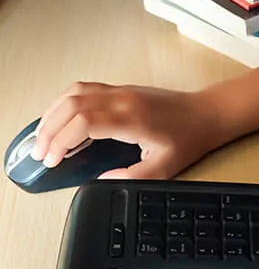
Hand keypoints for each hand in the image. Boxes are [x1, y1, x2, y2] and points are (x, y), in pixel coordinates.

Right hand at [31, 82, 224, 178]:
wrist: (207, 113)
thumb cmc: (189, 137)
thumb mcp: (163, 167)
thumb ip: (130, 177)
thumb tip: (101, 180)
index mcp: (132, 118)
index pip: (83, 122)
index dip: (61, 141)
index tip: (52, 160)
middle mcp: (123, 99)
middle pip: (71, 105)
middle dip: (49, 130)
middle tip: (40, 153)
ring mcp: (121, 90)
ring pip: (74, 92)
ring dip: (53, 113)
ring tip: (43, 137)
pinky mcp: (121, 89)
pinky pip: (84, 89)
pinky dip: (64, 103)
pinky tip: (59, 119)